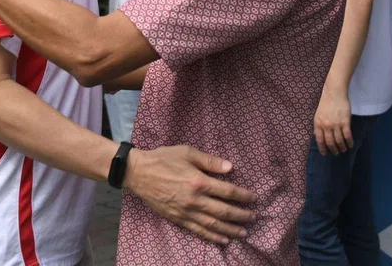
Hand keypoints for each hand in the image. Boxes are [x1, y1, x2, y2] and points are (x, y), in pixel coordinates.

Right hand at [123, 146, 256, 244]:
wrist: (138, 173)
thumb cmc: (163, 159)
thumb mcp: (187, 152)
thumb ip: (209, 161)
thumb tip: (230, 167)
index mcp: (198, 181)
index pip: (228, 192)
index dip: (243, 196)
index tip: (253, 198)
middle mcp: (194, 199)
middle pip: (223, 211)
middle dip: (241, 215)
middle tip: (253, 217)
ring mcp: (185, 211)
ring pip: (213, 225)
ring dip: (230, 230)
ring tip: (243, 233)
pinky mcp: (177, 218)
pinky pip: (198, 230)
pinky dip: (212, 237)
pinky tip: (223, 240)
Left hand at [313, 89, 352, 155]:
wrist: (334, 93)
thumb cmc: (326, 103)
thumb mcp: (318, 115)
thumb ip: (319, 125)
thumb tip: (318, 136)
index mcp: (318, 124)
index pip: (319, 140)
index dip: (322, 148)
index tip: (325, 154)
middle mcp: (326, 126)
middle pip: (330, 142)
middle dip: (333, 150)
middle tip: (336, 153)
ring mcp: (336, 125)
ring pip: (339, 141)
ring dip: (342, 147)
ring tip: (344, 150)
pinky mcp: (345, 122)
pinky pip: (347, 136)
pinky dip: (349, 142)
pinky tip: (350, 145)